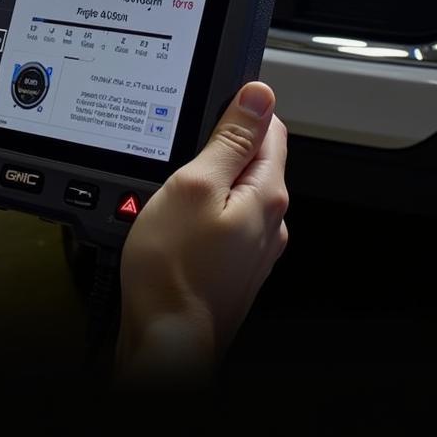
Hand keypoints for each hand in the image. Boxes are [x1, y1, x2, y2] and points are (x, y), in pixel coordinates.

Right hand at [117, 81, 288, 380]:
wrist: (166, 340)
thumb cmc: (173, 271)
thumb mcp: (193, 185)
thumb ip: (229, 139)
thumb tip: (257, 96)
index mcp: (266, 194)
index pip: (269, 127)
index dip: (236, 108)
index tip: (204, 110)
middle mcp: (270, 222)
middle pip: (251, 159)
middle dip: (216, 147)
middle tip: (176, 157)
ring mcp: (253, 247)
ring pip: (233, 192)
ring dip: (205, 182)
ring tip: (169, 194)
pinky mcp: (232, 266)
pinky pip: (220, 222)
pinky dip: (198, 213)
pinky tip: (172, 225)